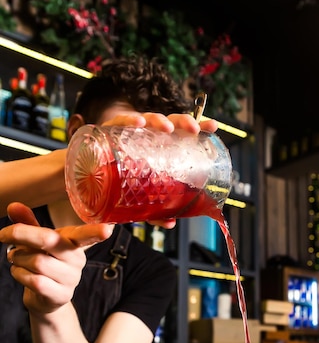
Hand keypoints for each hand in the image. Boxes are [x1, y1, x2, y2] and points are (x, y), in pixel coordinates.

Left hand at [0, 202, 113, 314]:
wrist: (43, 297)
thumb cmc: (42, 262)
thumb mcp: (35, 241)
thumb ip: (27, 223)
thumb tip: (13, 206)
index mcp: (74, 242)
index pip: (87, 235)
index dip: (96, 232)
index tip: (108, 229)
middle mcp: (77, 260)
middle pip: (48, 240)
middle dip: (21, 234)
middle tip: (4, 234)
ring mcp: (71, 279)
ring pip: (37, 262)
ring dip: (17, 258)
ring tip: (16, 258)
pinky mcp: (61, 295)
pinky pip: (35, 281)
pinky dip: (19, 274)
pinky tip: (19, 273)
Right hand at [101, 111, 218, 229]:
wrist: (81, 178)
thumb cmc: (115, 184)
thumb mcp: (138, 200)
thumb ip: (154, 211)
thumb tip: (170, 223)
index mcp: (158, 147)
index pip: (180, 133)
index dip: (198, 126)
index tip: (213, 127)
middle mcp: (145, 136)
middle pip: (168, 122)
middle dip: (184, 121)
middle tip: (194, 130)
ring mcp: (127, 132)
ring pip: (147, 119)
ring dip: (159, 120)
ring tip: (167, 128)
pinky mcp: (107, 131)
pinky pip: (118, 123)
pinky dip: (128, 121)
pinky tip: (138, 122)